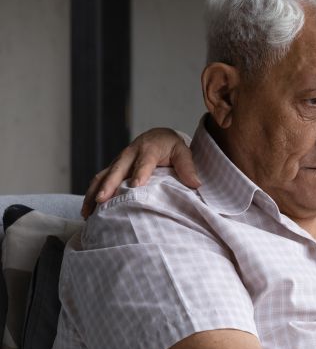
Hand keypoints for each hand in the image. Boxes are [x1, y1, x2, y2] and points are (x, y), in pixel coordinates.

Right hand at [81, 128, 199, 217]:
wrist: (158, 136)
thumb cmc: (171, 147)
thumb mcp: (183, 153)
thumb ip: (188, 168)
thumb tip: (196, 184)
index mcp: (149, 149)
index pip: (144, 162)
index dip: (140, 172)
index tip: (136, 185)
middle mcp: (130, 153)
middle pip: (118, 169)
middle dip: (109, 184)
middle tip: (103, 200)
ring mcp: (119, 161)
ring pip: (103, 175)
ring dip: (95, 192)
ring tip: (88, 212)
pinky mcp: (113, 168)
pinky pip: (99, 180)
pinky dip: (91, 194)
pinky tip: (87, 211)